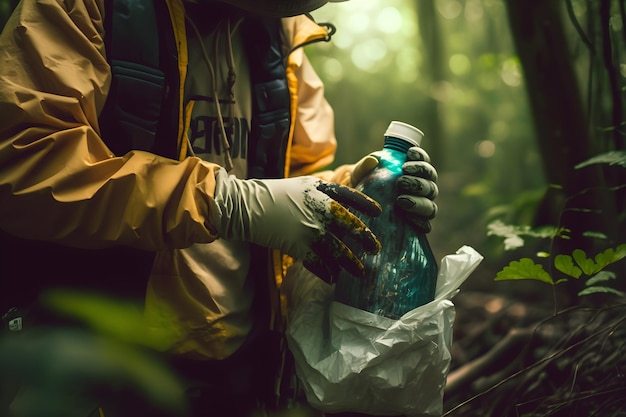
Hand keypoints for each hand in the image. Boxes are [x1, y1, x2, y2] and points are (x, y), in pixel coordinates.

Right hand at [212, 170, 381, 281]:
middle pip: (350, 225)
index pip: (350, 197)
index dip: (366, 205)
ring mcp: (310, 229)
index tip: (379, 213)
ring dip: (351, 263)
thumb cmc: (276, 193)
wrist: (247, 206)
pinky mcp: (298, 246)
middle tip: (376, 249)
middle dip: (366, 238)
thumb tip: (344, 197)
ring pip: (338, 250)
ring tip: (360, 272)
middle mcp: (319, 209)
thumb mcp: (304, 184)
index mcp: (320, 191)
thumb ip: (327, 189)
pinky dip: (327, 272)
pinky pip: (319, 263)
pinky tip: (334, 278)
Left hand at [351, 146, 438, 232]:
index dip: (420, 157)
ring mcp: (421, 205)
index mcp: (413, 170)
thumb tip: (373, 160)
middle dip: (417, 180)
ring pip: (430, 203)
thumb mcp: (361, 174)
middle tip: (400, 181)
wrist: (360, 205)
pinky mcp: (417, 222)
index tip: (408, 154)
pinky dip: (420, 221)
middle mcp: (422, 186)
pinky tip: (409, 218)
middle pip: (430, 182)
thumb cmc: (364, 183)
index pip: (424, 160)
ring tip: (400, 200)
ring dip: (418, 201)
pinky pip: (425, 223)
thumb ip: (365, 166)